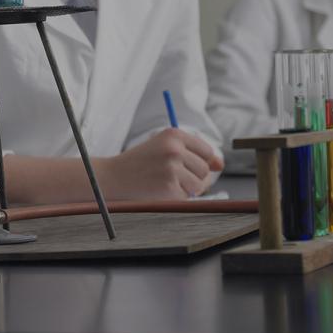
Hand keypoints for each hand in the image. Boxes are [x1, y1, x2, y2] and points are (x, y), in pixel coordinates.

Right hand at [100, 129, 223, 200]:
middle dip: (193, 177)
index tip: (187, 167)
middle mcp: (175, 149)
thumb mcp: (164, 148)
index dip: (201, 162)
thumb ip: (192, 153)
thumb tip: (220, 165)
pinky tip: (159, 190)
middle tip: (169, 176)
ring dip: (186, 189)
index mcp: (174, 134)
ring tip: (164, 183)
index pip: (206, 151)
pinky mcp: (169, 187)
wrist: (112, 177)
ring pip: (198, 185)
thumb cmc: (140, 162)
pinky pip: (187, 197)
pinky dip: (176, 198)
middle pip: (204, 169)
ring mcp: (172, 168)